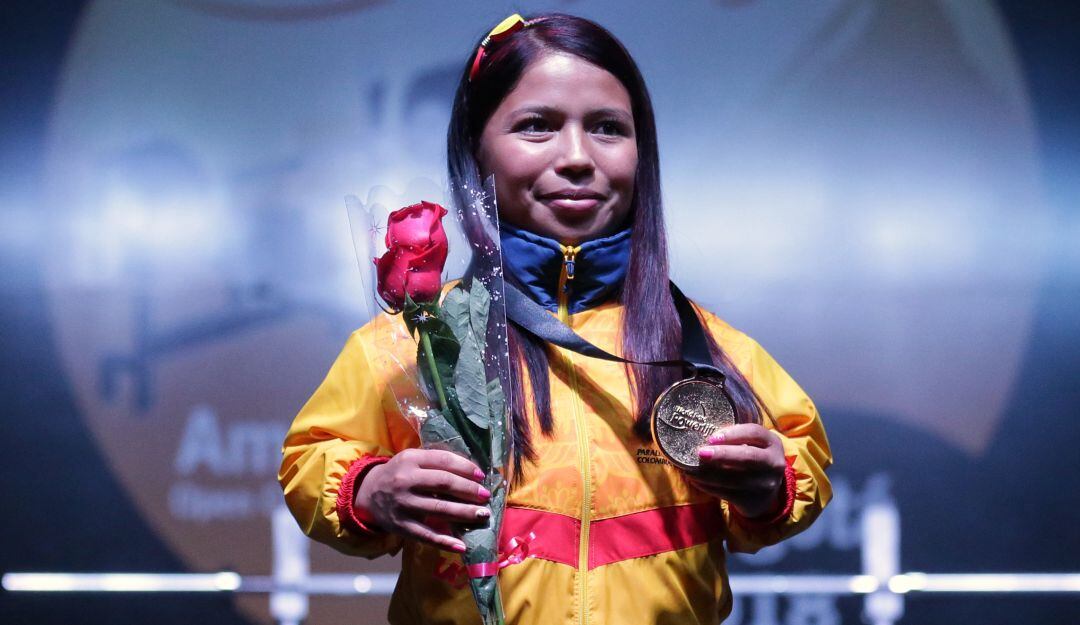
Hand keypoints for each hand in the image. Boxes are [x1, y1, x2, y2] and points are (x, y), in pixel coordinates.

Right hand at [354, 448, 490, 551]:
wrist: (368, 493)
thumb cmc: (399, 474)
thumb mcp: (412, 459)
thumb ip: (436, 462)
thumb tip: (472, 472)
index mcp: (410, 460)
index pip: (443, 461)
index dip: (465, 468)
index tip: (481, 476)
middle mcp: (405, 481)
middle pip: (443, 484)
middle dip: (469, 490)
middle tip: (485, 496)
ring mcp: (403, 505)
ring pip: (439, 509)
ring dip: (464, 513)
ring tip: (482, 515)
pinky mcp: (401, 526)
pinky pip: (426, 535)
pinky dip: (445, 542)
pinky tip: (462, 546)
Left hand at [689, 424, 786, 518]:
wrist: (766, 494)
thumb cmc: (752, 460)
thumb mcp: (753, 445)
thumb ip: (735, 438)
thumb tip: (701, 432)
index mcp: (773, 443)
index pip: (755, 433)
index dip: (733, 433)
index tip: (712, 437)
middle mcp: (773, 463)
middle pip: (748, 456)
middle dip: (722, 454)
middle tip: (701, 452)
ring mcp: (765, 484)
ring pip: (734, 478)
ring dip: (708, 473)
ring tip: (690, 468)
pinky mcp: (753, 501)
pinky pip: (727, 493)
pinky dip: (708, 486)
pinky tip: (695, 480)